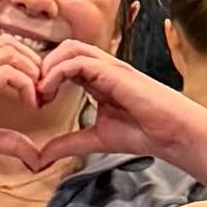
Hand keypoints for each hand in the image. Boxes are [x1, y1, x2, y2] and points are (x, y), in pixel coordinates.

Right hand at [0, 35, 85, 159]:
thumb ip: (10, 142)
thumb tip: (35, 157)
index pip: (6, 53)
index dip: (28, 68)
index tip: (39, 97)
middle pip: (12, 44)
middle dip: (35, 63)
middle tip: (45, 92)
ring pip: (11, 51)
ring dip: (32, 70)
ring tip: (39, 96)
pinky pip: (7, 71)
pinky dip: (25, 83)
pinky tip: (30, 104)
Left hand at [37, 41, 206, 171]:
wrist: (172, 133)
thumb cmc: (142, 133)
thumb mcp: (95, 139)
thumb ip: (68, 143)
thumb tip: (40, 157)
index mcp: (98, 79)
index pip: (64, 63)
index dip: (45, 78)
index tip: (36, 104)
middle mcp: (103, 67)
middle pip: (64, 49)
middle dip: (43, 68)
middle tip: (34, 96)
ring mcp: (109, 66)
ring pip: (69, 49)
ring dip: (48, 68)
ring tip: (41, 94)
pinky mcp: (113, 71)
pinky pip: (77, 61)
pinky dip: (57, 74)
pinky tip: (50, 94)